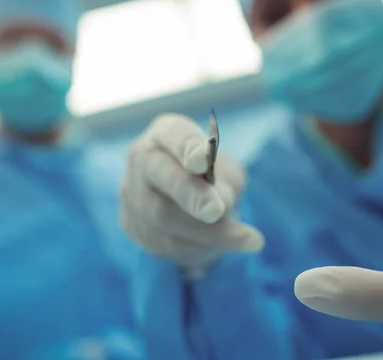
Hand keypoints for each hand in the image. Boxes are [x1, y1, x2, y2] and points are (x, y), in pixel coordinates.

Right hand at [121, 113, 263, 277]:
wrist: (183, 202)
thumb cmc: (209, 176)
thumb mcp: (226, 171)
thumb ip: (224, 182)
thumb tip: (219, 208)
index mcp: (165, 134)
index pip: (173, 135)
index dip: (187, 148)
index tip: (203, 160)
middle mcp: (142, 160)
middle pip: (160, 177)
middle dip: (190, 195)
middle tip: (216, 211)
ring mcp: (133, 196)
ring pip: (164, 219)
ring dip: (210, 232)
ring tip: (250, 239)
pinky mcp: (134, 228)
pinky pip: (167, 244)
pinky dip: (203, 248)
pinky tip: (230, 245)